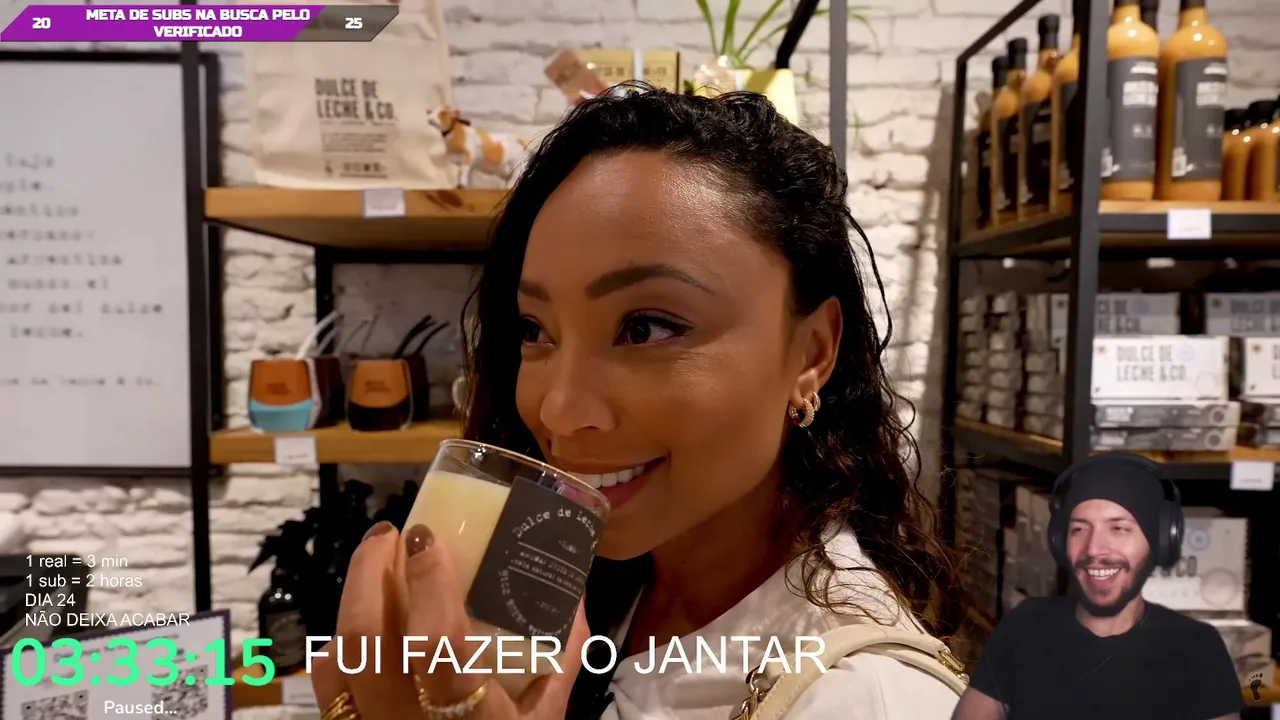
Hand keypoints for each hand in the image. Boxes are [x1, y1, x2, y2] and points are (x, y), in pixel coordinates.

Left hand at [309, 521, 591, 718]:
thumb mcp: (547, 717)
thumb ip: (560, 655)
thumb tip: (570, 588)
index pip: (438, 646)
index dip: (427, 585)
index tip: (427, 539)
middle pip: (366, 638)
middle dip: (370, 572)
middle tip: (390, 535)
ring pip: (338, 657)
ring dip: (353, 599)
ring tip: (377, 565)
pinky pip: (327, 684)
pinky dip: (341, 641)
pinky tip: (366, 621)